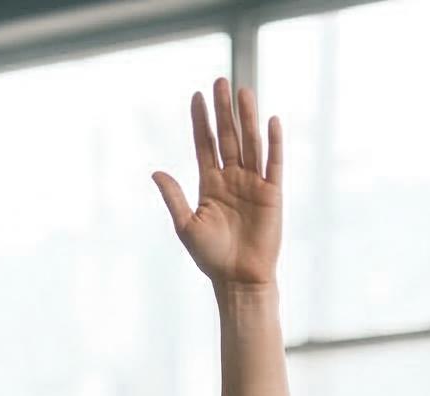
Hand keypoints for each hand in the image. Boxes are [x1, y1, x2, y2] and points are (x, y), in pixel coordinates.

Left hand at [152, 77, 283, 291]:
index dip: (200, 121)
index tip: (196, 96)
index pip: (204, 145)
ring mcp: (253, 184)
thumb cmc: (211, 258)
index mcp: (210, 185)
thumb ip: (174, 197)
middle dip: (223, 110)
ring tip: (243, 91)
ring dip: (247, 118)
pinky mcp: (272, 194)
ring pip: (249, 143)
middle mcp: (232, 179)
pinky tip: (271, 121)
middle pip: (227, 137)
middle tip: (220, 81)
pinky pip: (273, 163)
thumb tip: (156, 171)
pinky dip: (273, 142)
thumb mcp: (186, 226)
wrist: (239, 280)